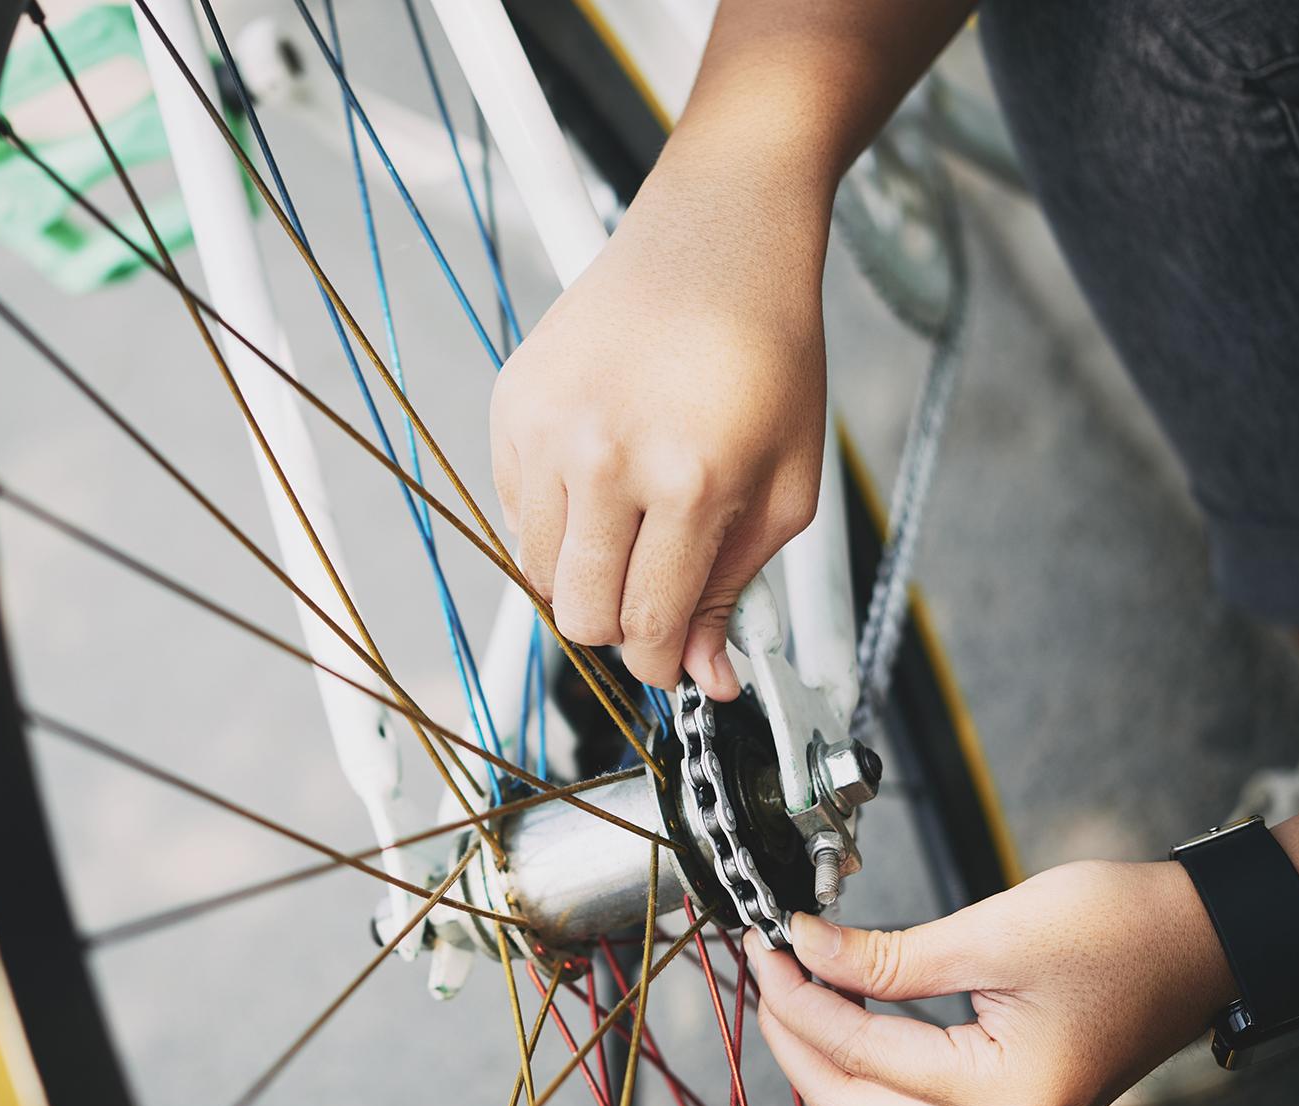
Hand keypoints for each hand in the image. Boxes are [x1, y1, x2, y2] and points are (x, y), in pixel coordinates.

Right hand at [488, 149, 831, 700]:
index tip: (674, 658)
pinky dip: (552, 521)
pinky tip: (600, 477)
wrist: (717, 235)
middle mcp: (605, 457)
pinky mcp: (511, 405)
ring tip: (629, 529)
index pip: (645, 626)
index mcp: (689, 480)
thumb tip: (705, 677)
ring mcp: (547, 430)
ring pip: (536, 573)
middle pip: (580, 615)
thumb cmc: (767, 351)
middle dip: (620, 628)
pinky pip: (512, 513)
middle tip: (653, 595)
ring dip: (582, 575)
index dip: (662, 663)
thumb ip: (739, 586)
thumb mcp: (787, 482)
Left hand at [744, 859, 1236, 1105]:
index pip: (860, 1055)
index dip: (797, 999)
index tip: (766, 947)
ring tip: (801, 988)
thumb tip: (805, 947)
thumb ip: (888, 954)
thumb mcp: (993, 930)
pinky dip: (867, 1068)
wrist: (1205, 939)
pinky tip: (850, 1010)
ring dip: (824, 1061)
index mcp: (1006, 1093)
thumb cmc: (1123, 928)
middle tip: (770, 968)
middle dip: (795, 1038)